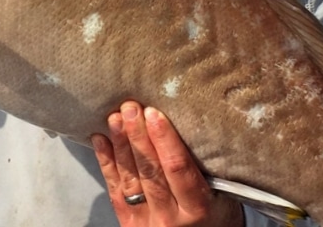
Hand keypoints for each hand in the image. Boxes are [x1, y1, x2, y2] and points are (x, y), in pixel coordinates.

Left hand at [92, 101, 242, 225]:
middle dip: (138, 135)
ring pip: (131, 178)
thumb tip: (187, 122)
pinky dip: (106, 162)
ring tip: (115, 118)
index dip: (164, 139)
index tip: (154, 113)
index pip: (177, 168)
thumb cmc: (215, 217)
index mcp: (197, 208)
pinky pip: (115, 190)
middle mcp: (170, 217)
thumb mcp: (221, 195)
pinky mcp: (128, 223)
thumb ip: (202, 168)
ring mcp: (146, 221)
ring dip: (120, 144)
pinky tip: (101, 140)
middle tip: (131, 107)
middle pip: (151, 170)